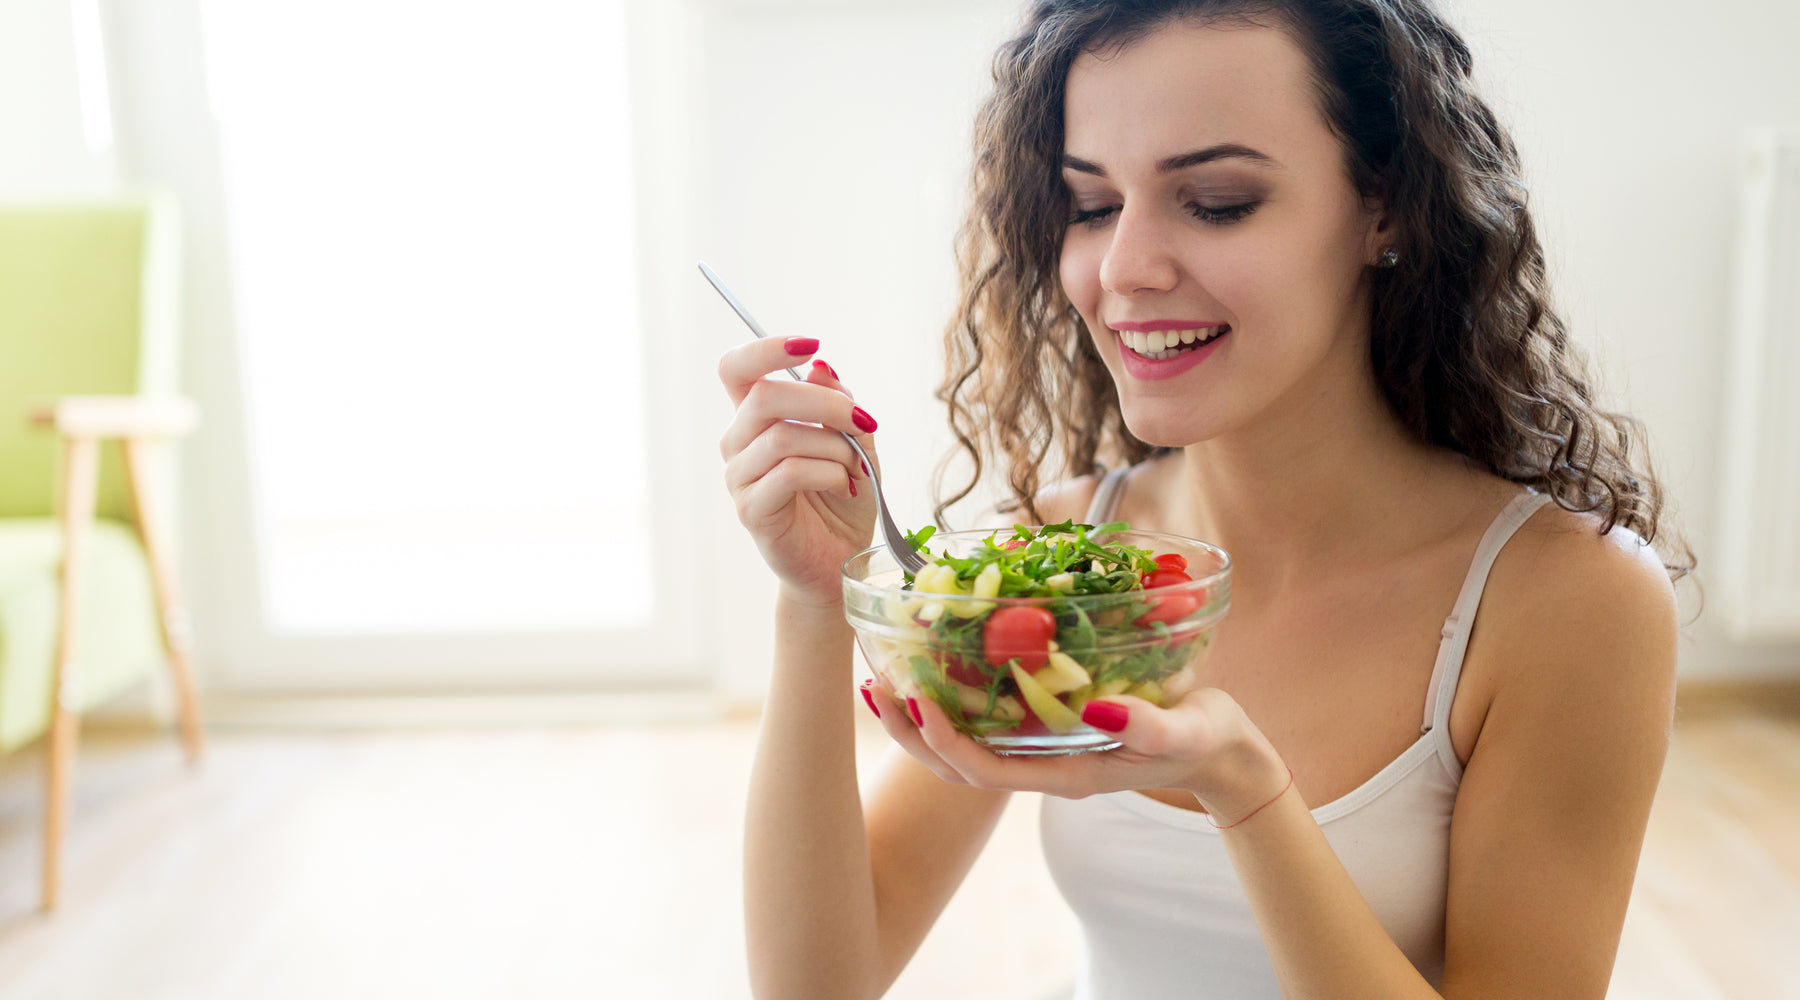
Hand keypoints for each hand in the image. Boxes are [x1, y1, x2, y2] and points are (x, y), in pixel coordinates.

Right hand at [718, 337, 877, 608]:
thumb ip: (839, 405)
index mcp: (756, 418)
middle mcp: (738, 442)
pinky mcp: (751, 509)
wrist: (840, 561)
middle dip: (825, 404)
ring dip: (835, 447)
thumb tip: (822, 368)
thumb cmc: (842, 498)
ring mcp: (740, 477)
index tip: (811, 343)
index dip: (767, 348)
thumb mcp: (855, 441)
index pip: (736, 368)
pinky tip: (847, 486)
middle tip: (864, 422)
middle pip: (764, 396)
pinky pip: (790, 473)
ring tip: (858, 467)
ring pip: (783, 437)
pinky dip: (829, 473)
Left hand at [865, 678, 1289, 824]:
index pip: (987, 771)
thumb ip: (1150, 726)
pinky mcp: (1049, 729)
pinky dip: (954, 700)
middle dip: (913, 732)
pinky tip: (933, 668)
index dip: (946, 741)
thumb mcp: (1188, 731)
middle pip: (958, 765)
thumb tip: (1102, 707)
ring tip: (885, 677)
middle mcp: (1044, 767)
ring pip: (966, 746)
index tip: (918, 702)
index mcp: (1067, 773)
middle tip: (877, 684)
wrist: (1221, 752)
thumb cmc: (1206, 739)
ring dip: (922, 717)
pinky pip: (988, 723)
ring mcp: (1044, 751)